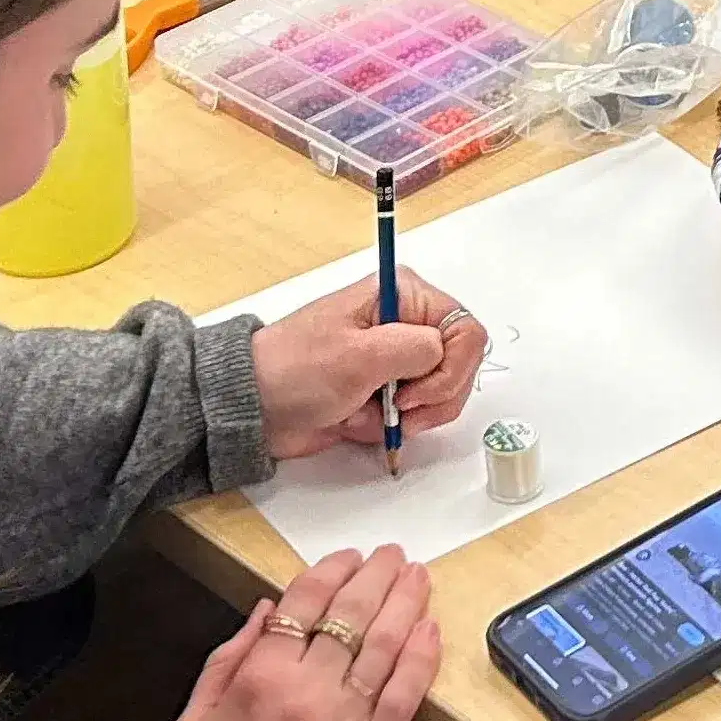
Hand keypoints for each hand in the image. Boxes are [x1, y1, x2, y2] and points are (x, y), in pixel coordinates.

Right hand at [169, 545, 438, 720]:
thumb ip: (225, 662)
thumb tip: (265, 609)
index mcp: (258, 677)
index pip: (303, 603)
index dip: (330, 572)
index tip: (349, 557)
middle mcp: (307, 689)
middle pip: (351, 614)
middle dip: (376, 576)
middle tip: (394, 555)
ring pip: (384, 644)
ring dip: (406, 602)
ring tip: (419, 577)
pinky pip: (405, 694)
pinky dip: (421, 657)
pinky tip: (430, 629)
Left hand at [250, 269, 488, 459]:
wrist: (255, 408)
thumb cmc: (296, 370)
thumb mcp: (359, 355)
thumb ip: (416, 349)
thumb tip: (444, 353)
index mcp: (403, 295)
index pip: (465, 330)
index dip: (452, 369)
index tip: (416, 394)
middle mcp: (405, 322)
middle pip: (459, 365)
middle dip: (432, 398)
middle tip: (398, 411)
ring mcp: (395, 358)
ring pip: (438, 395)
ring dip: (406, 416)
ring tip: (365, 413)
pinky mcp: (385, 389)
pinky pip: (411, 414)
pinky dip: (387, 425)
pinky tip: (354, 418)